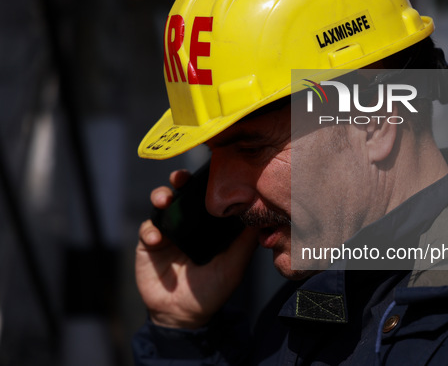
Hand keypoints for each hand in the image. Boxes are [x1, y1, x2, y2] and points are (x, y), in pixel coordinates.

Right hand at [135, 170, 257, 328]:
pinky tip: (156, 238)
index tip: (209, 171)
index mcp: (208, 224)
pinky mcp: (149, 244)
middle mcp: (188, 223)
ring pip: (161, 203)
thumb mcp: (234, 265)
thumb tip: (262, 216)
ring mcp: (168, 232)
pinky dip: (150, 230)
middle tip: (180, 178)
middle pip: (181, 192)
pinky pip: (147, 228)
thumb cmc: (212, 290)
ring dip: (160, 196)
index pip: (206, 195)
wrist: (183, 315)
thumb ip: (245, 242)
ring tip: (164, 200)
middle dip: (179, 180)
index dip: (206, 182)